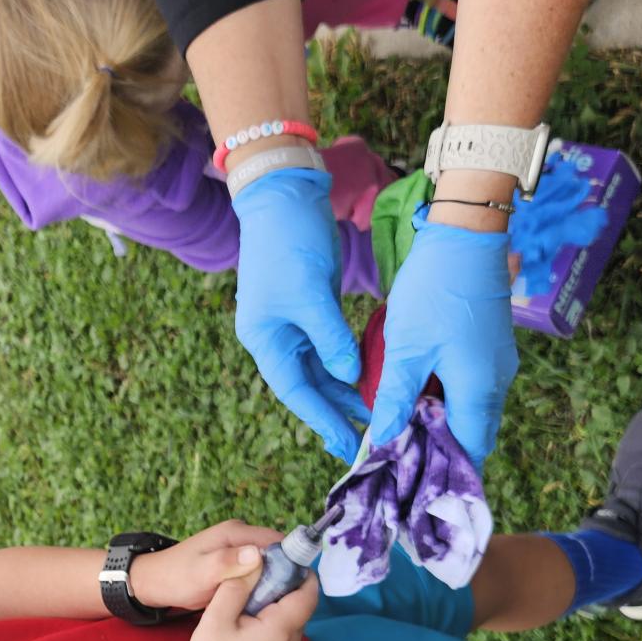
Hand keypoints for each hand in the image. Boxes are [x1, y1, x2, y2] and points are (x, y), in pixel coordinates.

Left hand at [131, 520, 283, 612]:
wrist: (154, 584)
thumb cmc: (175, 578)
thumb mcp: (201, 573)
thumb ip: (227, 562)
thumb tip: (257, 554)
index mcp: (235, 533)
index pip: (276, 540)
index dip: (290, 560)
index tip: (295, 586)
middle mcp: (240, 539)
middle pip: (275, 554)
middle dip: (283, 575)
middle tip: (285, 601)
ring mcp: (238, 553)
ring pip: (268, 567)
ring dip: (272, 583)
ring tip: (276, 605)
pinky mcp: (235, 566)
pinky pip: (257, 575)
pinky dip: (261, 587)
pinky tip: (262, 605)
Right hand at [184, 565, 318, 640]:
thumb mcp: (216, 619)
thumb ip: (237, 586)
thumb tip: (255, 559)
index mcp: (282, 628)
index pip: (309, 590)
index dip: (299, 569)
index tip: (277, 557)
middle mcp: (295, 640)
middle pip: (302, 600)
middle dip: (284, 580)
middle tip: (256, 571)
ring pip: (293, 612)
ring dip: (276, 597)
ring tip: (248, 591)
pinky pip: (285, 625)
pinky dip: (272, 612)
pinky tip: (248, 613)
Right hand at [230, 168, 371, 460]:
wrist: (285, 196)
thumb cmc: (289, 243)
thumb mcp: (311, 293)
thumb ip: (331, 337)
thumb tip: (350, 375)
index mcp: (265, 338)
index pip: (295, 390)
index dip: (321, 419)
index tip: (345, 444)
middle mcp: (276, 337)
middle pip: (308, 385)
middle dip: (336, 410)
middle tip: (368, 437)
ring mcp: (293, 323)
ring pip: (321, 368)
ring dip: (346, 389)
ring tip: (376, 411)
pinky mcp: (312, 307)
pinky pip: (331, 347)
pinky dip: (349, 363)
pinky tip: (370, 376)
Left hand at [368, 219, 515, 462]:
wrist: (466, 234)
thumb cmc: (435, 290)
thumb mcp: (406, 347)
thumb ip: (396, 397)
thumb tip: (384, 437)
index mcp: (479, 390)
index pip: (469, 450)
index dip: (442, 470)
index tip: (411, 478)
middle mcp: (496, 382)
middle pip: (472, 433)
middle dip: (439, 449)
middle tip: (401, 457)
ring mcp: (497, 362)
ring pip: (471, 409)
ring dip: (441, 422)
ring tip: (403, 429)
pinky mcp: (490, 345)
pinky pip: (471, 386)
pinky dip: (446, 398)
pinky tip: (417, 394)